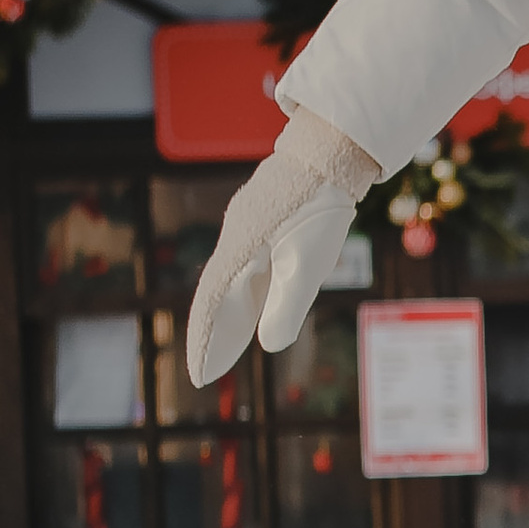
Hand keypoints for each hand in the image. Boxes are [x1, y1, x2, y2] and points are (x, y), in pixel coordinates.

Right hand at [184, 109, 380, 385]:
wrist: (328, 152)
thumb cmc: (319, 207)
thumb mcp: (307, 262)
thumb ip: (286, 304)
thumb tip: (268, 344)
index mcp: (239, 253)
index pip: (213, 306)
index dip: (206, 341)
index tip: (200, 375)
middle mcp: (236, 241)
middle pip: (218, 296)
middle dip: (213, 335)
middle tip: (207, 371)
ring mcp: (247, 229)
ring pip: (232, 280)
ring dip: (228, 315)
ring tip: (226, 347)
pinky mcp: (263, 221)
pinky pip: (246, 265)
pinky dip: (244, 292)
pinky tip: (252, 303)